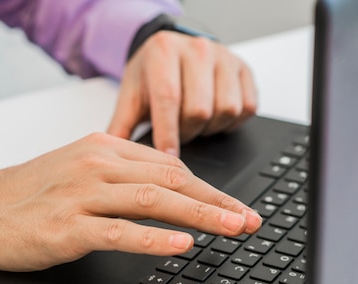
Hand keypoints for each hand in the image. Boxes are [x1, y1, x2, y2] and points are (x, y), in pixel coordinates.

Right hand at [0, 132, 260, 271]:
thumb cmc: (30, 192)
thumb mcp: (78, 168)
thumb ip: (121, 174)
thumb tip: (169, 188)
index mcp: (102, 146)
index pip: (169, 165)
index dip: (208, 187)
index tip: (234, 206)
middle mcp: (96, 164)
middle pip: (170, 179)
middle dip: (216, 201)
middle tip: (249, 220)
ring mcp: (81, 194)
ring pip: (153, 200)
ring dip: (200, 215)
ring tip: (233, 229)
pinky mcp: (67, 226)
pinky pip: (119, 231)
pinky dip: (154, 238)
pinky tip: (181, 244)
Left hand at [108, 31, 257, 155]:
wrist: (169, 51)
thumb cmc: (150, 75)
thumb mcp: (130, 96)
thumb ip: (120, 127)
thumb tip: (110, 160)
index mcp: (163, 52)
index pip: (168, 98)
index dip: (168, 133)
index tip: (167, 157)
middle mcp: (197, 50)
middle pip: (199, 110)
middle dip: (186, 132)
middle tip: (176, 134)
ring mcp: (224, 58)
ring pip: (226, 110)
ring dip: (209, 128)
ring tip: (193, 124)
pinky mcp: (244, 69)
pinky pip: (247, 108)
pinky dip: (230, 123)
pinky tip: (212, 119)